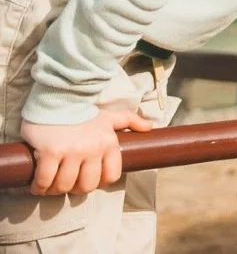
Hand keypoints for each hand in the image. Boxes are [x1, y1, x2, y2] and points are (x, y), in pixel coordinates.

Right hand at [21, 109, 152, 195]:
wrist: (59, 96)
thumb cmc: (83, 111)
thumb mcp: (109, 116)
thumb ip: (130, 121)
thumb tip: (149, 127)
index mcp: (109, 143)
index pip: (110, 176)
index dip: (97, 183)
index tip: (85, 180)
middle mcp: (93, 149)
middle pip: (87, 185)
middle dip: (75, 189)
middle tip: (65, 184)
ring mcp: (72, 151)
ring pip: (65, 185)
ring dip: (55, 190)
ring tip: (49, 186)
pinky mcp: (51, 152)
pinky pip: (45, 180)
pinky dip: (39, 187)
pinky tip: (36, 185)